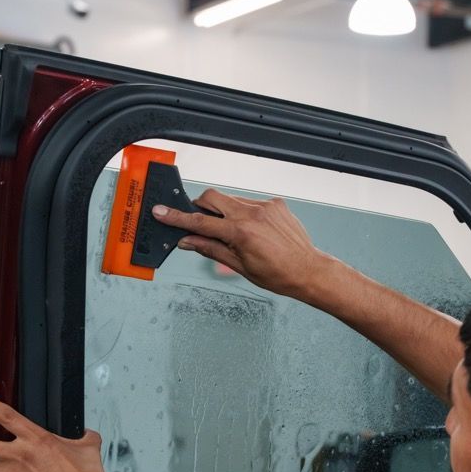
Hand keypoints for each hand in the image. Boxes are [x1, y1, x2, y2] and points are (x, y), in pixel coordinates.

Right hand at [152, 188, 330, 298]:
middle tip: (201, 222)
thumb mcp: (239, 266)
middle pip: (211, 197)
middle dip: (200, 206)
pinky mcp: (275, 203)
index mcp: (240, 233)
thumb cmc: (277, 274)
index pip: (199, 222)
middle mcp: (252, 214)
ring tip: (234, 233)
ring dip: (224, 211)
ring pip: (231, 199)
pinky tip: (254, 230)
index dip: (177, 217)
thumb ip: (211, 249)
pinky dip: (244, 213)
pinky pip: (250, 202)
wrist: (308, 270)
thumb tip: (187, 241)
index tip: (162, 212)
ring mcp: (265, 206)